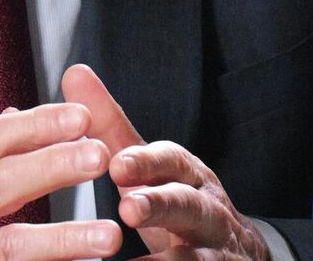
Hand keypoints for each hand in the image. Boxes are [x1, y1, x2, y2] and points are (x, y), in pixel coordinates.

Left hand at [61, 64, 270, 260]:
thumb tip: (74, 72)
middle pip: (187, 203)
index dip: (146, 162)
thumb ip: (110, 125)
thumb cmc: (176, 199)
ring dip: (168, 260)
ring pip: (196, 254)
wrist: (238, 255)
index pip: (169, 160)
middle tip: (128, 209)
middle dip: (159, 205)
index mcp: (185, 174)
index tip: (117, 165)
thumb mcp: (148, 164)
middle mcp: (206, 208)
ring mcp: (215, 249)